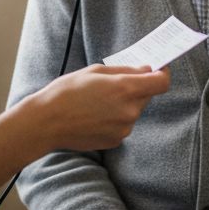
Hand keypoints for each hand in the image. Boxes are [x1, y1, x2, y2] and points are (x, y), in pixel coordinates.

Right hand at [32, 64, 168, 151]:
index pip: (161, 83)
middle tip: (115, 84)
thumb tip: (147, 70)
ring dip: (124, 104)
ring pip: (133, 111)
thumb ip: (126, 70)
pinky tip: (94, 116)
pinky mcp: (116, 140)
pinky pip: (123, 125)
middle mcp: (129, 110)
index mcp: (126, 89)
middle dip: (136, 88)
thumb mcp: (96, 71)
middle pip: (146, 96)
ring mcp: (124, 128)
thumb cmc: (68, 91)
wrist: (47, 122)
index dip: (162, 74)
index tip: (158, 69)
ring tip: (98, 102)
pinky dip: (114, 119)